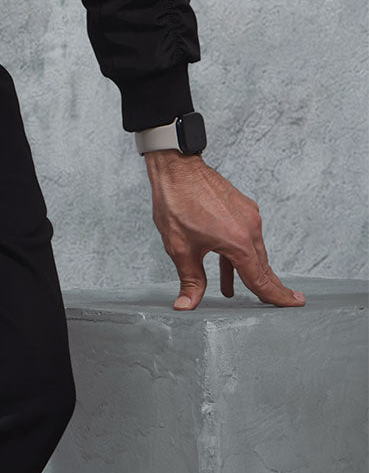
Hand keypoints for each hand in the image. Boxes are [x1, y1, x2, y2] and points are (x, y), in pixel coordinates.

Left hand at [143, 150, 305, 310]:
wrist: (176, 167)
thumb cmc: (176, 203)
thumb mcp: (180, 248)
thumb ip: (190, 280)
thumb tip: (186, 306)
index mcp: (238, 242)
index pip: (261, 280)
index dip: (277, 297)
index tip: (296, 304)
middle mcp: (250, 228)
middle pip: (262, 266)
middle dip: (269, 286)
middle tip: (286, 301)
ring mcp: (247, 214)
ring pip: (252, 251)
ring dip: (245, 269)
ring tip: (231, 289)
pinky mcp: (241, 206)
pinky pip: (245, 235)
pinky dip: (238, 251)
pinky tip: (225, 264)